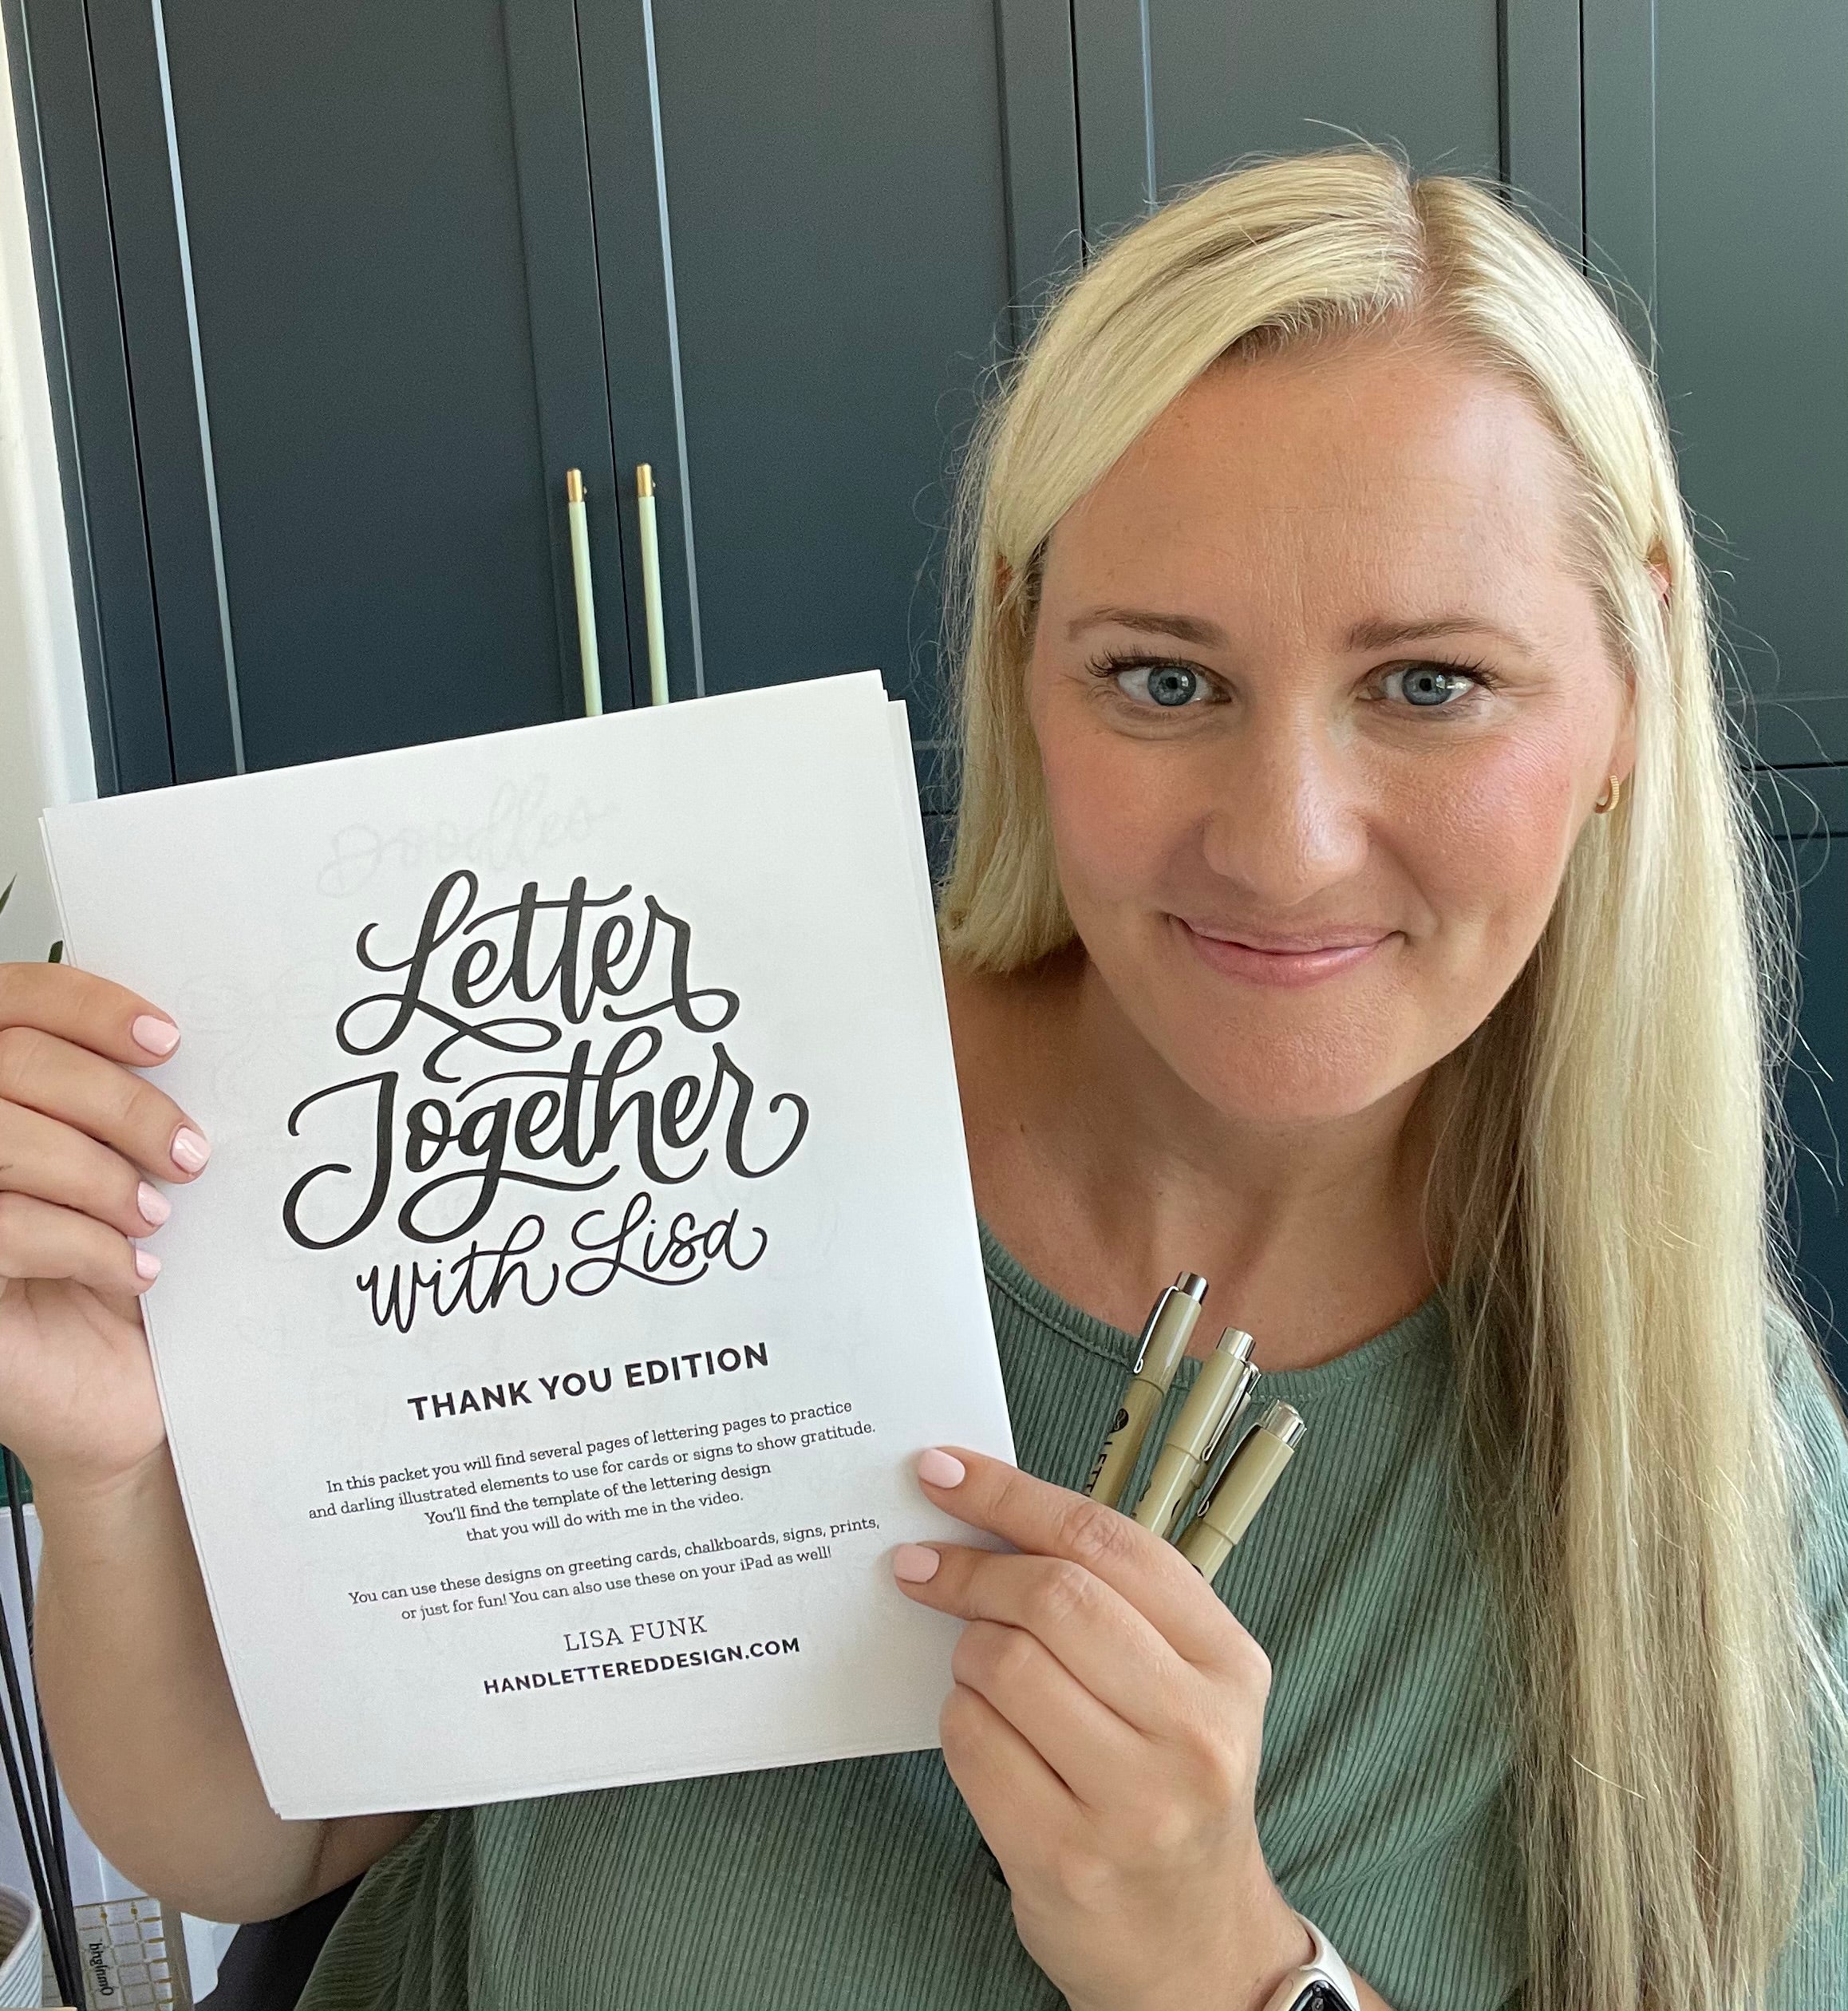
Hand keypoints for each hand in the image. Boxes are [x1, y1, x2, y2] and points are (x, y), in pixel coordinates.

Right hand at [0, 964, 208, 1493]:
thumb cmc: (126, 1270)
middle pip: (15, 1062)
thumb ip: (129, 1105)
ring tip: (157, 1218)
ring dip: (100, 1177)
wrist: (119, 1394)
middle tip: (187, 1154)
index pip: (14, 1000)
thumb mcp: (135, 1174)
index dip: (86, 1006)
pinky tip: (133, 1271)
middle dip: (119, 1105)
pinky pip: (4, 1227)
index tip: (168, 1040)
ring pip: (5, 1140)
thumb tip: (177, 1042)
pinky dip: (84, 1245)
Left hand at [891, 1446, 1314, 2010]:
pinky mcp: (1064, 1855)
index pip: (1109, 1543)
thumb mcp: (1186, 1684)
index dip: (1012, 1495)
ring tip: (977, 1669)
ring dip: (966, 1652)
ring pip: (1003, 1666)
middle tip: (924, 1566)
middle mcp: (1193, 1729)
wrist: (1196, 1947)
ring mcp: (1132, 1800)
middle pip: (1053, 1597)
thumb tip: (989, 1516)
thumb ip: (1116, 1602)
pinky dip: (958, 1719)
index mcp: (1228, 1663)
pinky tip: (980, 1729)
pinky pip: (971, 1743)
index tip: (944, 1471)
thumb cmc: (1173, 1790)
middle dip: (972, 1570)